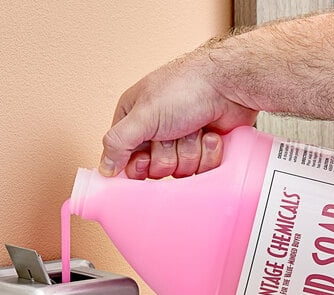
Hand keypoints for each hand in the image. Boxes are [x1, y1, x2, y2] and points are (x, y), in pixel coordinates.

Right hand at [99, 48, 257, 178]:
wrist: (229, 85)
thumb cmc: (186, 88)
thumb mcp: (143, 115)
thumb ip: (118, 143)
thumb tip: (104, 169)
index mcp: (135, 120)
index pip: (127, 161)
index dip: (139, 166)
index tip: (146, 157)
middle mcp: (157, 132)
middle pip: (156, 170)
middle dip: (169, 155)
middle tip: (174, 134)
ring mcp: (182, 142)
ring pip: (181, 171)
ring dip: (190, 152)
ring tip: (195, 129)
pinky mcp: (204, 150)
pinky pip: (202, 170)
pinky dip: (208, 153)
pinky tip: (210, 135)